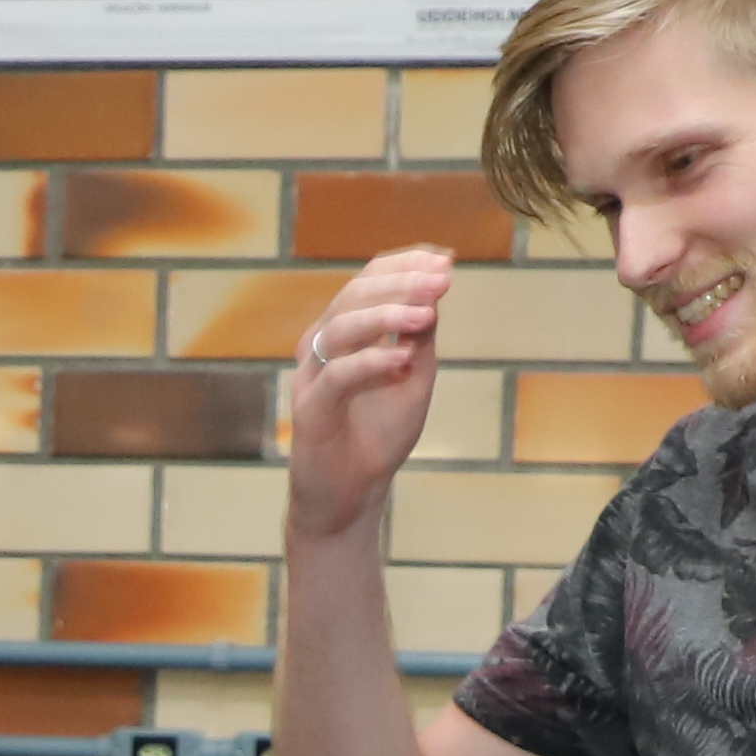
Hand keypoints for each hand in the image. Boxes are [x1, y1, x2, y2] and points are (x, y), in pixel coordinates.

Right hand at [279, 245, 456, 542]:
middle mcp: (322, 345)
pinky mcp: (310, 410)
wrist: (352, 496)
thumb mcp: (413, 379)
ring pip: (341, 328)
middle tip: (441, 280)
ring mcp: (312, 375)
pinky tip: (404, 358)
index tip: (445, 259)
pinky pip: (337, 377)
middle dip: (401, 284)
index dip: (405, 264)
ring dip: (387, 316)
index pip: (368, 281)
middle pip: (354, 295)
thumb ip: (420, 338)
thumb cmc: (378, 436)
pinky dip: (371, 363)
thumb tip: (435, 290)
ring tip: (428, 314)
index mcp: (345, 332)